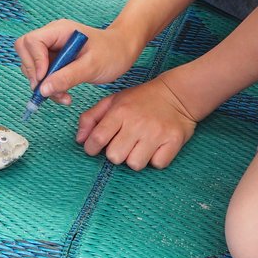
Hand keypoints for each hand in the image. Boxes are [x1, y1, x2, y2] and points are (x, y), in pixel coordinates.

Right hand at [14, 20, 142, 105]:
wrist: (124, 51)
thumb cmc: (112, 52)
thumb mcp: (91, 66)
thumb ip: (67, 77)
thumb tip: (43, 89)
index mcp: (59, 31)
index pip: (31, 41)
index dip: (34, 61)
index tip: (45, 78)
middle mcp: (52, 37)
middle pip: (25, 52)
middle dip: (34, 74)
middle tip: (48, 90)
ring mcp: (52, 49)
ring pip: (32, 66)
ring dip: (43, 84)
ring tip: (63, 96)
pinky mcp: (56, 60)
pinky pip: (43, 74)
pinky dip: (49, 87)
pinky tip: (64, 95)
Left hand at [75, 76, 196, 169]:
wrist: (177, 93)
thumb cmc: (141, 99)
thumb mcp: (113, 100)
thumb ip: (91, 118)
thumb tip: (79, 140)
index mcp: (120, 111)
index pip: (97, 138)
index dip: (91, 148)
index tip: (95, 148)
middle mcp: (137, 123)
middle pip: (114, 156)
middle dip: (116, 153)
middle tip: (123, 144)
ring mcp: (156, 133)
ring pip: (135, 164)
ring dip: (135, 158)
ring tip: (140, 145)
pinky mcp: (173, 141)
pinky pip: (157, 164)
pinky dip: (156, 159)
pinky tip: (156, 147)